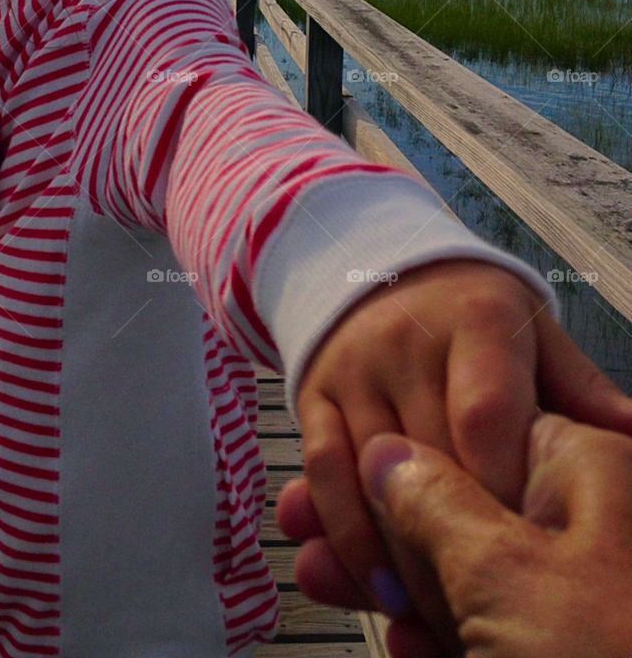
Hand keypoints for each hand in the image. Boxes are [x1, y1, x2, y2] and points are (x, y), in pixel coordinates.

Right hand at [285, 259, 631, 620]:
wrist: (388, 275)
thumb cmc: (478, 322)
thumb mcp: (541, 341)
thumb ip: (580, 393)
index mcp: (478, 321)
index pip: (486, 416)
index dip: (502, 490)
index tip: (527, 547)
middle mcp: (407, 339)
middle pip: (428, 454)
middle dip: (457, 543)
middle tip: (487, 608)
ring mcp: (355, 366)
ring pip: (369, 470)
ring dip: (398, 556)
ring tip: (435, 618)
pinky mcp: (314, 394)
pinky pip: (323, 469)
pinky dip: (344, 536)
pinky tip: (379, 590)